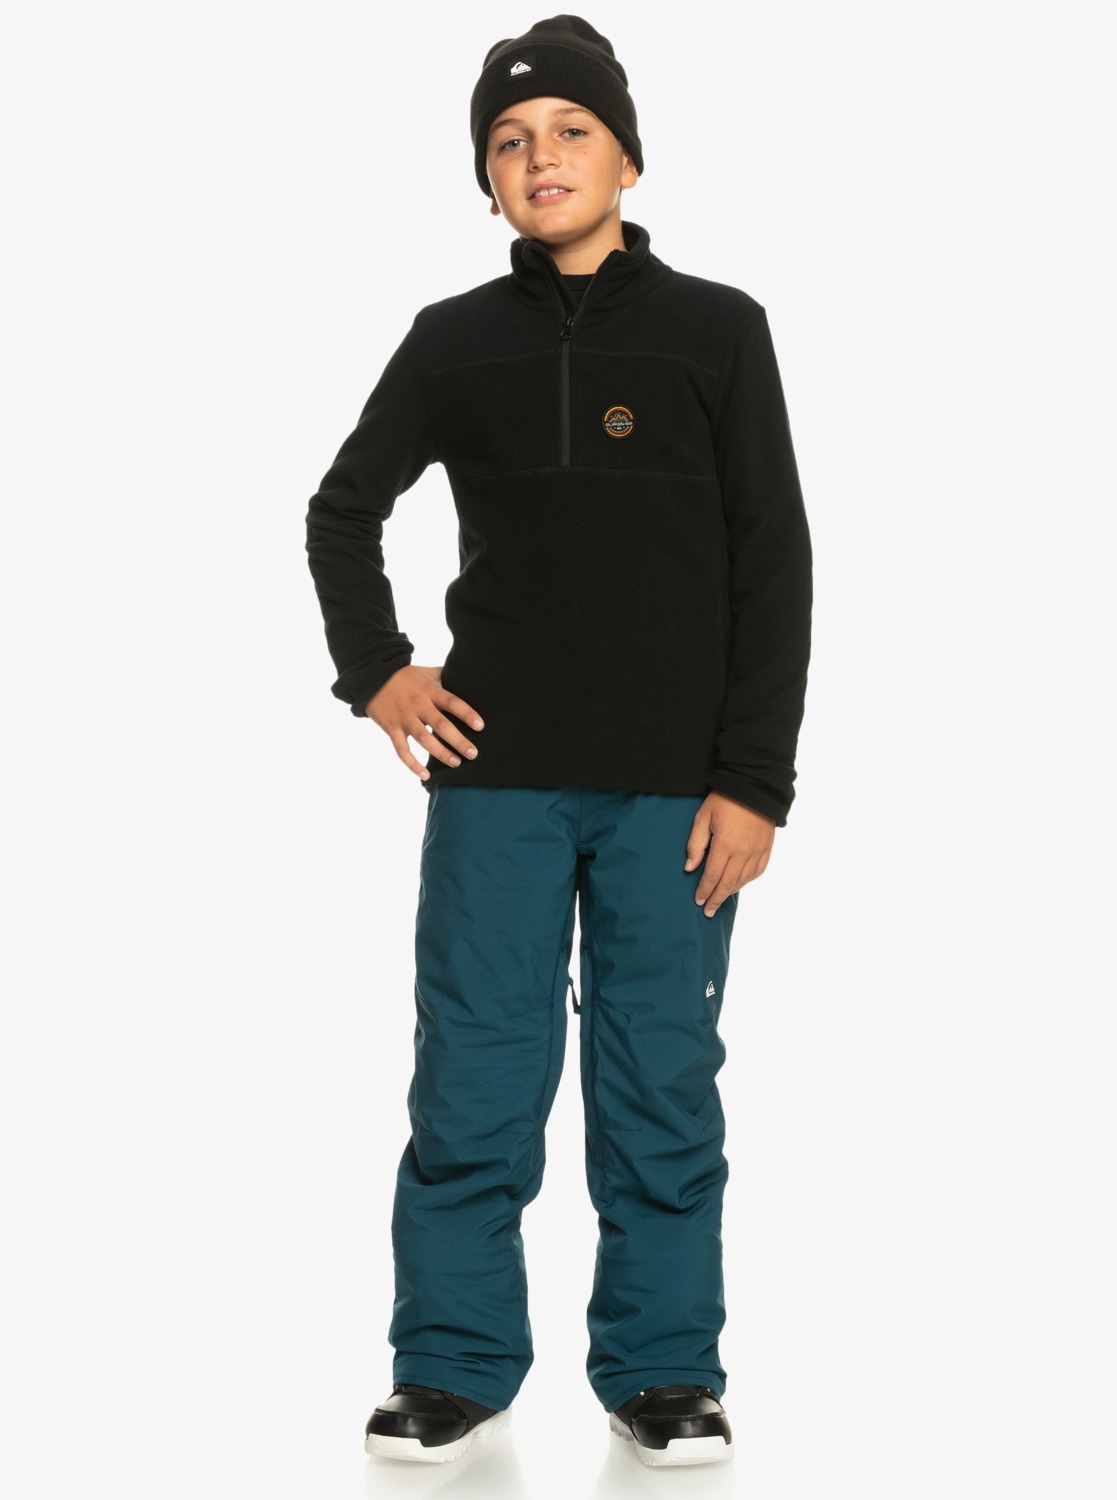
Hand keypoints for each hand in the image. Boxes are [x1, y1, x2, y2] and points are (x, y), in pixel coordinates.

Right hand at [364, 664, 483, 781]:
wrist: (373, 679)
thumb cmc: (406, 677)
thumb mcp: (428, 672)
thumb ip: (447, 676)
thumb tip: (468, 676)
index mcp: (429, 692)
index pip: (451, 702)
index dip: (466, 714)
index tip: (480, 726)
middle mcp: (418, 706)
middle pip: (440, 725)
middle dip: (458, 741)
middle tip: (473, 753)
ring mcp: (404, 719)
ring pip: (424, 740)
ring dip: (441, 753)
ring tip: (456, 762)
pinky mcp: (392, 730)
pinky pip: (402, 750)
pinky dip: (412, 764)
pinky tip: (426, 774)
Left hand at [684, 791, 775, 915]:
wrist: (754, 785)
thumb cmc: (724, 799)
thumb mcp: (703, 817)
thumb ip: (696, 843)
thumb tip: (690, 867)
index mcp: (725, 845)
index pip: (712, 876)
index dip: (704, 891)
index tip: (698, 901)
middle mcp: (743, 852)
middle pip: (728, 883)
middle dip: (716, 899)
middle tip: (708, 911)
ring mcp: (757, 851)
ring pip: (743, 880)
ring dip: (731, 892)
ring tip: (721, 899)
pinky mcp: (767, 847)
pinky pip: (758, 871)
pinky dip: (747, 881)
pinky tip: (739, 884)